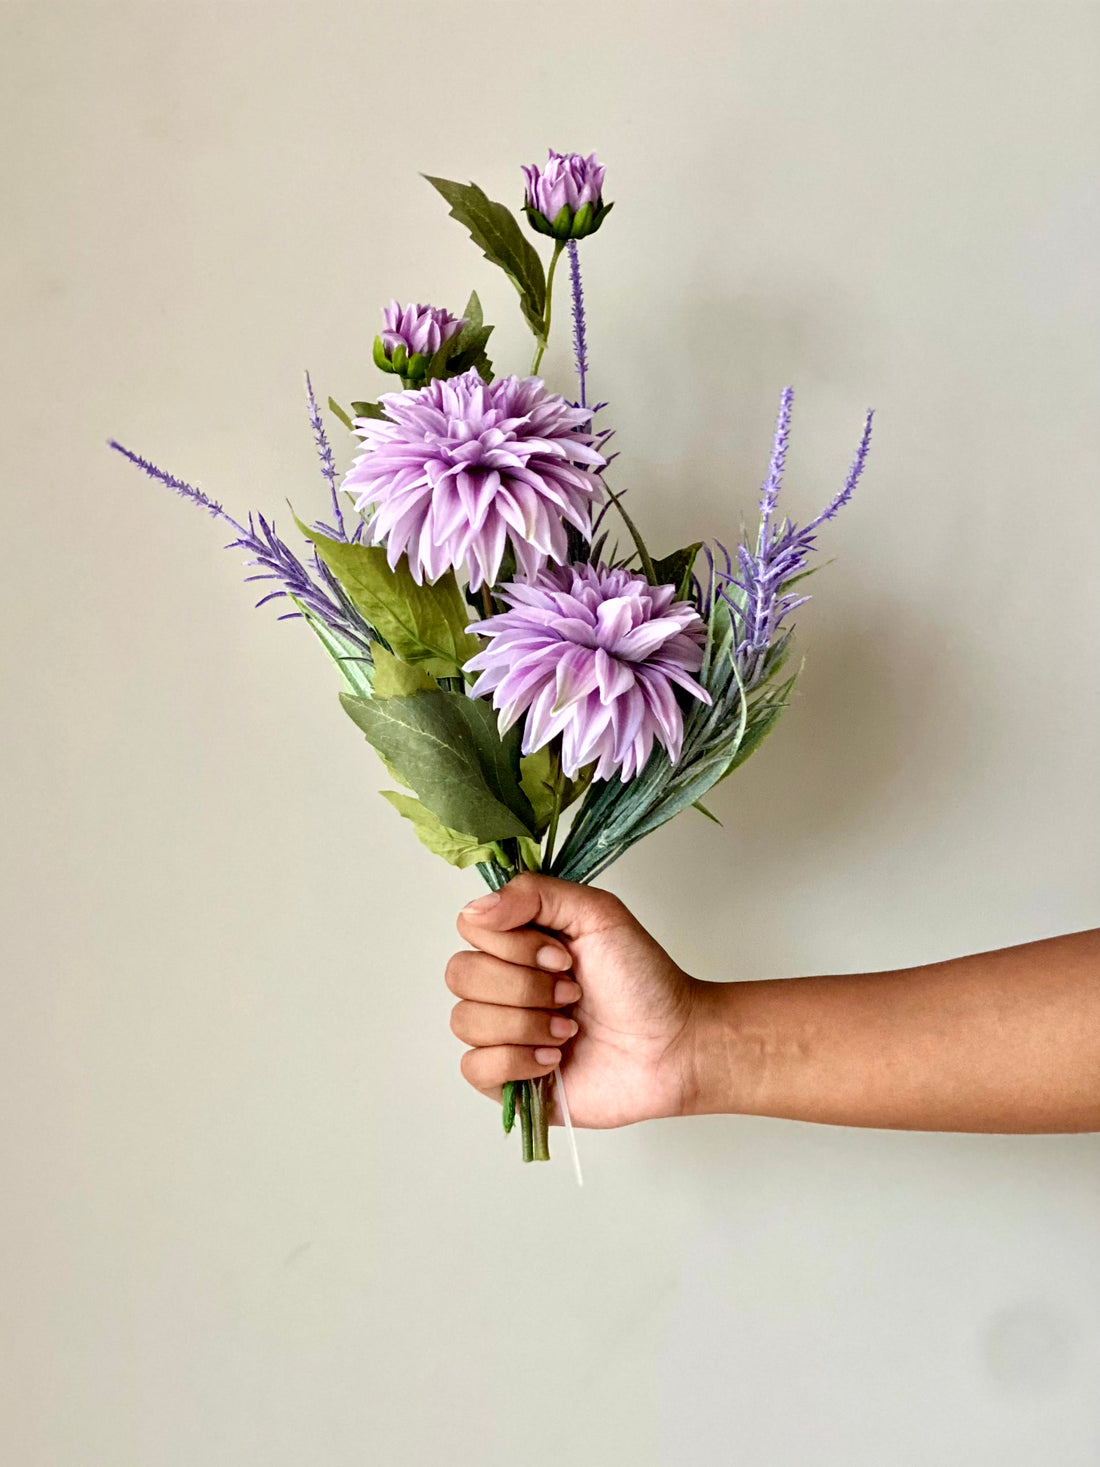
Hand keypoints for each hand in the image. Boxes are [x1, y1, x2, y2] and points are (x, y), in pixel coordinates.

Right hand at [445, 872, 700, 1127]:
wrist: (674, 1045)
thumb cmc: (643, 980)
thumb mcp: (597, 913)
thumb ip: (534, 894)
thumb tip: (474, 909)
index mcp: (517, 942)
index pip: (471, 929)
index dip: (514, 945)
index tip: (564, 957)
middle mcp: (503, 983)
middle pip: (460, 974)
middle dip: (525, 987)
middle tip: (573, 994)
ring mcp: (501, 1033)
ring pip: (465, 1020)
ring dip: (527, 1024)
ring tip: (571, 1030)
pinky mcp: (506, 1080)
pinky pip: (474, 1067)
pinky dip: (517, 1061)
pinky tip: (554, 1059)